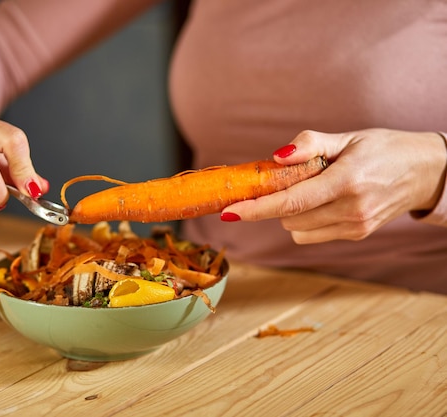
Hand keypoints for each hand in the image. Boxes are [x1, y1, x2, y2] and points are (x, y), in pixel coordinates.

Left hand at [221, 129, 446, 242]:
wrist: (424, 172)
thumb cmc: (383, 149)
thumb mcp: (348, 137)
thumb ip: (310, 144)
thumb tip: (276, 157)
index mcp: (347, 181)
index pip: (291, 202)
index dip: (257, 208)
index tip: (230, 211)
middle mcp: (351, 209)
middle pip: (288, 217)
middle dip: (276, 200)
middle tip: (287, 178)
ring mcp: (355, 226)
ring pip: (296, 229)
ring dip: (290, 212)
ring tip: (314, 188)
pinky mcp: (356, 234)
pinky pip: (311, 235)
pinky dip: (304, 220)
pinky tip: (322, 201)